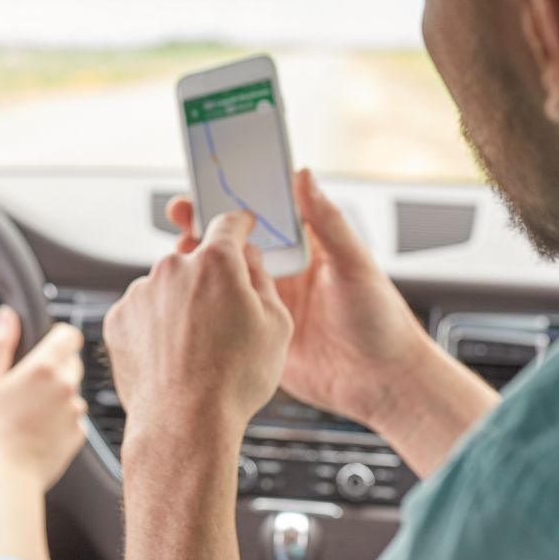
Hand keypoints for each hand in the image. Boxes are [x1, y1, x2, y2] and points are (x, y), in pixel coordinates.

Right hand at [0, 307, 87, 490]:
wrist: (6, 476)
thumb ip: (1, 344)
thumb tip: (7, 316)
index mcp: (44, 368)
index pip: (70, 335)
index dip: (57, 337)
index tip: (44, 347)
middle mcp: (66, 386)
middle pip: (71, 362)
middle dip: (53, 368)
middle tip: (26, 387)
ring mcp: (75, 411)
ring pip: (72, 391)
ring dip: (56, 396)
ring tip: (28, 413)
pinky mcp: (79, 434)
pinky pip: (73, 417)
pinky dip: (60, 420)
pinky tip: (38, 430)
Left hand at [103, 211, 291, 444]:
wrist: (183, 423)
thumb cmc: (233, 381)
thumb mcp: (276, 326)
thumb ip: (264, 281)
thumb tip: (251, 262)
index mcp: (215, 263)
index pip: (228, 224)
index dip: (239, 225)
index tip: (241, 227)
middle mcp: (172, 268)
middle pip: (195, 261)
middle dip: (210, 280)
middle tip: (225, 319)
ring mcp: (140, 293)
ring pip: (167, 288)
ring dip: (181, 305)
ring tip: (197, 349)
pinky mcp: (118, 318)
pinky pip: (143, 312)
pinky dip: (155, 327)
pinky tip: (173, 356)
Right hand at [164, 169, 438, 428]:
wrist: (381, 383)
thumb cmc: (381, 320)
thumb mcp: (354, 265)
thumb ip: (328, 223)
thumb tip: (305, 176)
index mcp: (307, 247)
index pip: (267, 213)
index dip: (238, 197)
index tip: (211, 182)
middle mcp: (284, 270)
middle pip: (237, 240)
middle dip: (207, 224)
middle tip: (180, 212)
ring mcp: (268, 300)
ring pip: (225, 274)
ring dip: (200, 261)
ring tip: (177, 252)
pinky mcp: (259, 331)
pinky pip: (226, 311)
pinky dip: (204, 301)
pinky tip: (185, 293)